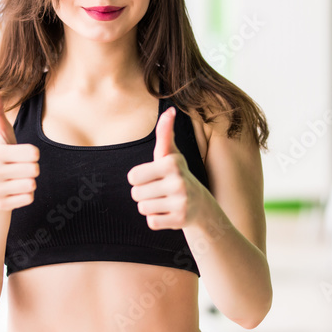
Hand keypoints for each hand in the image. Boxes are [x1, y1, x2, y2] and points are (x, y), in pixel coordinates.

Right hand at [0, 85, 39, 210]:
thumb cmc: (1, 156)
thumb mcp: (0, 134)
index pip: (34, 153)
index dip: (31, 154)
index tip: (19, 155)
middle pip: (35, 170)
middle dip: (30, 169)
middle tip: (17, 169)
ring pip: (32, 185)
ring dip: (28, 183)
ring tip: (15, 180)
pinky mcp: (1, 205)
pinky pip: (29, 199)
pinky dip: (24, 196)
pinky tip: (13, 192)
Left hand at [126, 106, 206, 229]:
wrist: (199, 204)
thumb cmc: (176, 174)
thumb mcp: (170, 154)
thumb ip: (165, 132)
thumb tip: (170, 110)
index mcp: (171, 164)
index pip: (132, 176)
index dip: (139, 178)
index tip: (154, 176)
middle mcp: (178, 182)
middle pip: (136, 194)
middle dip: (144, 193)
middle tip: (160, 190)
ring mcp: (180, 203)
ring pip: (143, 208)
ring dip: (150, 206)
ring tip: (164, 201)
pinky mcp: (180, 221)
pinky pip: (152, 222)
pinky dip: (157, 219)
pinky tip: (169, 213)